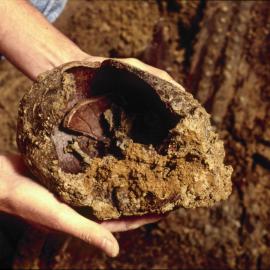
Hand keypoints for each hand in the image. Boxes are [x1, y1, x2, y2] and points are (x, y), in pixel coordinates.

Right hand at [0, 155, 161, 256]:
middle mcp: (87, 205)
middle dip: (140, 196)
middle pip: (121, 202)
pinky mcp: (75, 174)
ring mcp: (81, 188)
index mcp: (87, 219)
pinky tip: (121, 158)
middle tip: (162, 185)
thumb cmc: (28, 202)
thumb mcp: (60, 218)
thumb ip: (88, 231)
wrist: (5, 179)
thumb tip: (115, 252)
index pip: (124, 222)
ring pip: (110, 185)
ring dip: (127, 180)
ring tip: (146, 170)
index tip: (167, 209)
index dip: (145, 217)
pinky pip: (98, 172)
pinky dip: (110, 168)